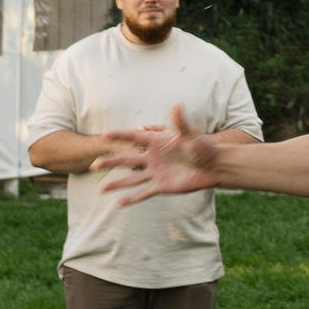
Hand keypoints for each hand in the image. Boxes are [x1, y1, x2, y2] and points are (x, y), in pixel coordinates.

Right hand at [95, 108, 214, 203]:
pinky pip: (144, 192)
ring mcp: (156, 172)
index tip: (105, 135)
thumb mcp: (191, 135)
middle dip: (111, 162)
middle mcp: (153, 157)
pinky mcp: (162, 185)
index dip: (121, 136)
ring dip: (116, 184)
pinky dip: (132, 199)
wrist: (213, 166)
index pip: (135, 137)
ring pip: (132, 179)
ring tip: (100, 189)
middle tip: (94, 165)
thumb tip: (177, 105)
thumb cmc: (204, 147)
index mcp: (158, 142)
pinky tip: (118, 204)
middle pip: (128, 159)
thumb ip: (181, 123)